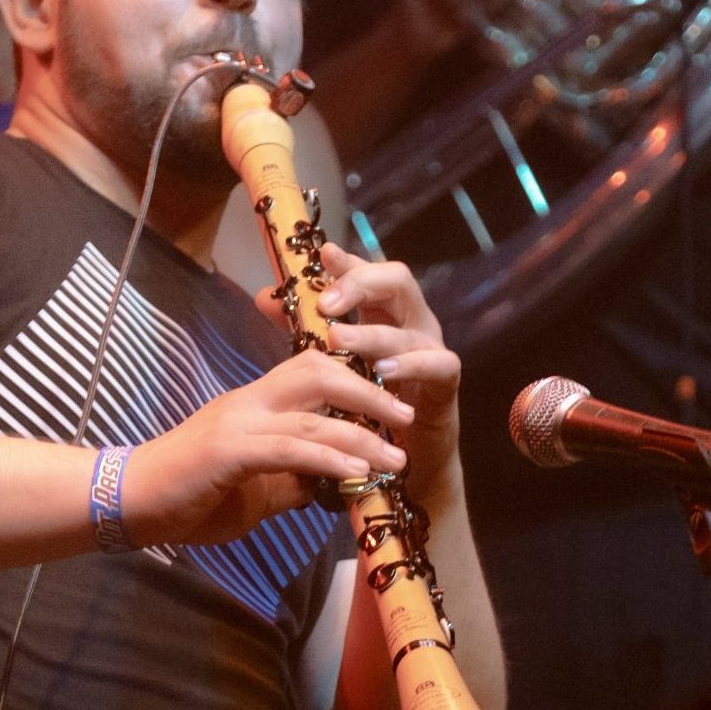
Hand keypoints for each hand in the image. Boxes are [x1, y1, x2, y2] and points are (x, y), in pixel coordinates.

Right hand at [124, 249, 457, 550]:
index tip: (392, 402)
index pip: (312, 371)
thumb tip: (331, 484)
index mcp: (254, 404)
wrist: (128, 503)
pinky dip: (329, 458)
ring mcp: (237, 422)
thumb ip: (291, 480)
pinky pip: (290, 447)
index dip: (356, 378)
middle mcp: (249, 402)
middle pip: (320, 371)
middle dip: (369, 389)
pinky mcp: (228, 450)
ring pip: (313, 410)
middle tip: (406, 415)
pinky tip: (357, 474)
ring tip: (397, 456)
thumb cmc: (184, 497)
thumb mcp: (253, 490)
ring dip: (362, 432)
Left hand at [299, 244, 460, 494]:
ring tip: (338, 339)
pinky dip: (412, 366)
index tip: (322, 255)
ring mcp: (432, 347)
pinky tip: (385, 370)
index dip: (346, 262)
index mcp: (383, 310)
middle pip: (396, 280)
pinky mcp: (446, 380)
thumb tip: (264, 297)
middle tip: (325, 303)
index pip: (366, 272)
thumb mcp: (332, 361)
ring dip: (372, 334)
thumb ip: (303, 327)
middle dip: (361, 285)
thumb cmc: (367, 401)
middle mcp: (410, 320)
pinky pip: (439, 364)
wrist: (408, 455)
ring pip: (407, 328)